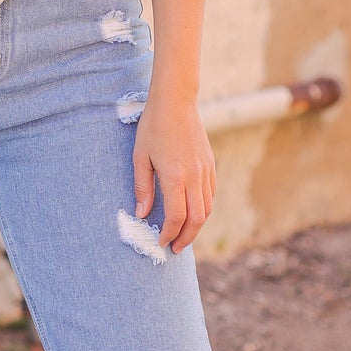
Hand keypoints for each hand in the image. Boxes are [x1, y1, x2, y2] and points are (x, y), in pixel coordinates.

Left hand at [132, 87, 215, 253]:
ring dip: (196, 225)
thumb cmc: (153, 127)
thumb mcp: (140, 157)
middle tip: (176, 248)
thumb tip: (142, 214)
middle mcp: (194, 176)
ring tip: (184, 234)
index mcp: (175, 176)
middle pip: (197, 218)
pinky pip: (211, 193)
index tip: (161, 242)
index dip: (169, 233)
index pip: (176, 216)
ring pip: (207, 208)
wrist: (176, 102)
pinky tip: (192, 212)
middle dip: (186, 237)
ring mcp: (206, 170)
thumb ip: (142, 188)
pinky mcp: (211, 164)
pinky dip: (203, 208)